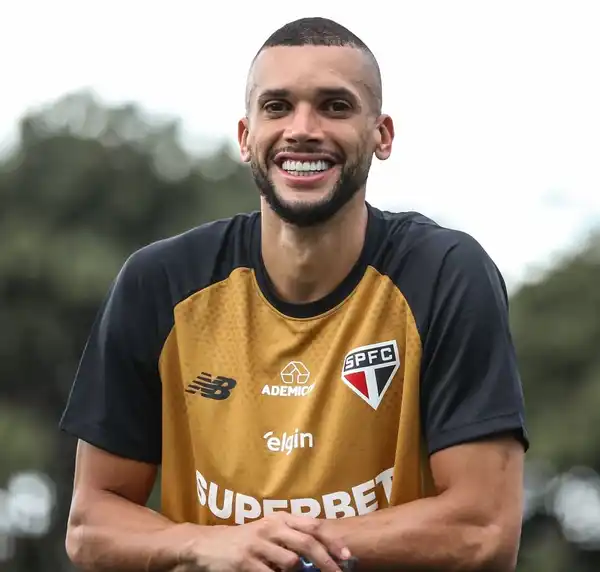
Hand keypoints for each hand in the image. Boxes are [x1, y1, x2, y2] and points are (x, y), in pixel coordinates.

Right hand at [178, 513, 350, 571]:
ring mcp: (257, 544)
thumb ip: (293, 536)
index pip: (313, 526)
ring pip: (291, 562)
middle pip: (307, 543)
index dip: (332, 541)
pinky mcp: (245, 562)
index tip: (347, 556)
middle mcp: (271, 527)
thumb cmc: (247, 540)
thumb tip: (325, 551)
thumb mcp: (269, 530)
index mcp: (280, 518)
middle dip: (327, 562)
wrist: (208, 545)